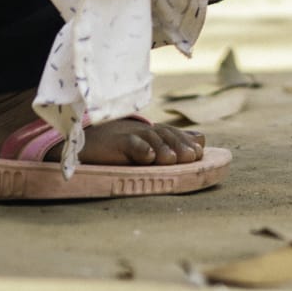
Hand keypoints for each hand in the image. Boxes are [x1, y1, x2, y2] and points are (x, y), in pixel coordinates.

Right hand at [81, 116, 204, 165]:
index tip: (198, 153)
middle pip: (166, 135)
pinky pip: (129, 143)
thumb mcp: (148, 145)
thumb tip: (202, 140)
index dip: (187, 142)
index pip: (175, 134)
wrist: (88, 141)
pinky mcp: (116, 141)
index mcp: (154, 132)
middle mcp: (145, 131)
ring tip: (171, 159)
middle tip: (191, 157)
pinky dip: (140, 149)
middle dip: (180, 145)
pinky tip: (148, 156)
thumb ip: (173, 142)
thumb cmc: (122, 145)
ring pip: (151, 138)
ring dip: (163, 148)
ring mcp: (130, 134)